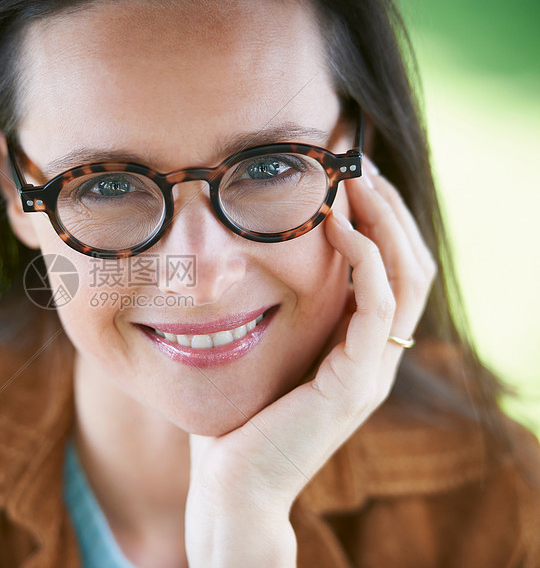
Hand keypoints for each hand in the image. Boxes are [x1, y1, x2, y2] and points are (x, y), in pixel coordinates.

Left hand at [184, 160, 437, 566]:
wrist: (233, 485)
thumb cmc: (239, 418)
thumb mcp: (263, 352)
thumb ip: (277, 314)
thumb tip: (249, 258)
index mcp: (359, 348)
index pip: (394, 271)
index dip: (382, 219)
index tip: (350, 173)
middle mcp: (377, 357)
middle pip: (411, 266)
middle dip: (389, 207)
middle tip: (358, 161)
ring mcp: (372, 373)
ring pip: (406, 280)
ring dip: (385, 221)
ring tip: (354, 178)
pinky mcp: (355, 386)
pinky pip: (377, 309)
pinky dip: (365, 260)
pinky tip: (338, 224)